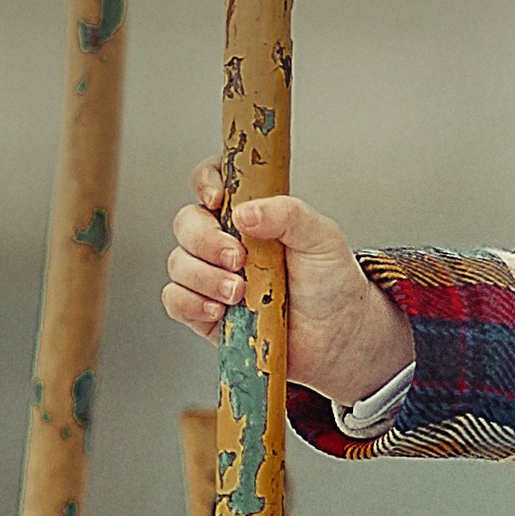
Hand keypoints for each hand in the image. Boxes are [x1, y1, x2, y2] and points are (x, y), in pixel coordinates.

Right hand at [163, 166, 412, 408]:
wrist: (339, 334)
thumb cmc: (330, 282)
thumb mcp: (321, 237)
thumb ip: (287, 214)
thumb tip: (245, 213)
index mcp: (251, 213)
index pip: (211, 181)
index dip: (205, 183)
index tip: (218, 199)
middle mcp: (226, 241)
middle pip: (186, 224)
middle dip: (206, 240)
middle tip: (239, 258)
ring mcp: (212, 275)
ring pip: (179, 263)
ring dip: (204, 277)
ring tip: (239, 292)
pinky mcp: (205, 311)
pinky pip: (175, 301)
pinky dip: (191, 303)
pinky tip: (219, 310)